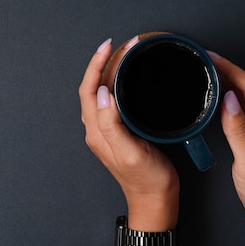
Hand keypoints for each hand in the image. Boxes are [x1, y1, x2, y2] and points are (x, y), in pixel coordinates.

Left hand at [79, 39, 178, 229]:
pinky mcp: (118, 132)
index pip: (88, 90)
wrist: (155, 200)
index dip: (96, 65)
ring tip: (122, 54)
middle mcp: (97, 129)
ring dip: (108, 71)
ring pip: (100, 93)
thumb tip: (102, 94)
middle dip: (102, 62)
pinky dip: (116, 84)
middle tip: (120, 45)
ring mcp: (106, 131)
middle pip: (92, 87)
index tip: (109, 46)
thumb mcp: (130, 152)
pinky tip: (127, 79)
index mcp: (97, 132)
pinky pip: (111, 101)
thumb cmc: (146, 180)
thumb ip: (112, 124)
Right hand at [211, 53, 244, 223]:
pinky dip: (224, 93)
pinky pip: (238, 105)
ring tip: (204, 69)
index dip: (229, 68)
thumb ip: (239, 130)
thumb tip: (229, 99)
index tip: (210, 57)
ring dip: (224, 78)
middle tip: (201, 58)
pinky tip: (213, 93)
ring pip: (242, 92)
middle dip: (225, 67)